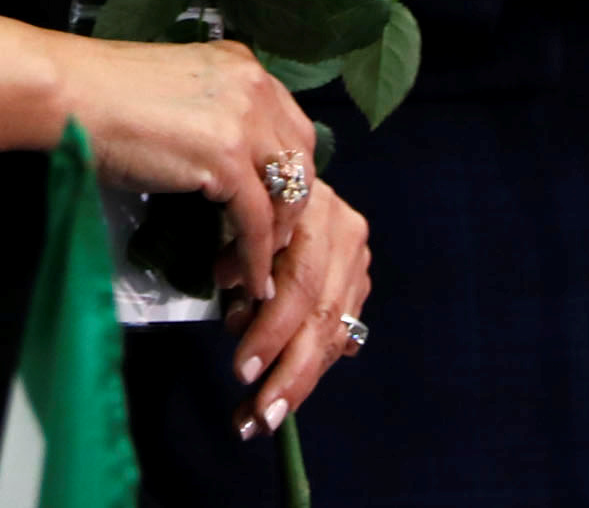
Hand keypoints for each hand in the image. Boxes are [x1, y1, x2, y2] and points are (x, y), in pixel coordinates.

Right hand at [50, 33, 324, 293]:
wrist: (68, 92)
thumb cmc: (102, 96)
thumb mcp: (178, 93)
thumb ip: (212, 117)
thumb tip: (226, 168)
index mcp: (242, 65)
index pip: (289, 128)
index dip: (284, 176)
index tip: (270, 212)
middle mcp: (254, 85)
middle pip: (301, 161)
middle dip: (288, 210)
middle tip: (265, 245)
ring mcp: (244, 120)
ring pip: (287, 193)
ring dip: (273, 240)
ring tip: (250, 271)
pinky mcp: (227, 157)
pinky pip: (256, 221)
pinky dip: (254, 256)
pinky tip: (244, 279)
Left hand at [220, 180, 372, 438]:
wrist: (275, 170)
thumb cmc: (238, 196)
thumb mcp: (230, 218)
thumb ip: (237, 262)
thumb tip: (240, 315)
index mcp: (311, 210)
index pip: (298, 284)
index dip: (271, 332)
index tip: (240, 373)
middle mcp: (345, 232)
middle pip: (321, 315)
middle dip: (288, 372)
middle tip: (255, 417)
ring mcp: (357, 258)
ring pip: (334, 330)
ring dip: (298, 381)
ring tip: (260, 417)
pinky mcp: (358, 279)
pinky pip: (339, 332)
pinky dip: (311, 365)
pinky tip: (284, 395)